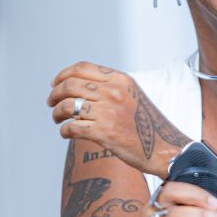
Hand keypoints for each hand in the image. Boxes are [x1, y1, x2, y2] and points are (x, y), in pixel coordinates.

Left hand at [48, 61, 188, 176]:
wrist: (164, 148)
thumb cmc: (147, 125)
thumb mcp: (133, 95)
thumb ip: (111, 87)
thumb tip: (79, 86)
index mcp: (120, 80)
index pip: (81, 68)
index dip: (62, 75)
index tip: (55, 85)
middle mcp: (113, 92)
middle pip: (70, 85)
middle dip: (54, 95)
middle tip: (52, 104)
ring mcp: (108, 112)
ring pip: (67, 106)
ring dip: (57, 113)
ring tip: (58, 120)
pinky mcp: (104, 133)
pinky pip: (72, 127)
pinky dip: (64, 131)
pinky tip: (67, 134)